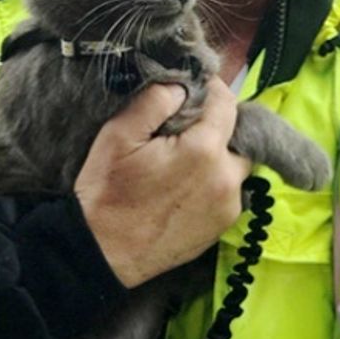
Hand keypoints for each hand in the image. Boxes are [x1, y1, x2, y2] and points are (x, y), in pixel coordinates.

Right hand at [75, 79, 250, 287]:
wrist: (101, 253)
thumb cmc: (106, 193)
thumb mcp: (119, 135)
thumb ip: (156, 101)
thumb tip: (183, 85)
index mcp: (204, 150)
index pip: (227, 103)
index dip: (211, 89)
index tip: (194, 88)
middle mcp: (227, 177)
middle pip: (238, 134)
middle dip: (217, 125)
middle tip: (186, 127)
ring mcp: (229, 204)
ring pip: (237, 163)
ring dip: (219, 154)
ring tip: (186, 157)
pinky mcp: (224, 225)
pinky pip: (230, 190)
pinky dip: (216, 180)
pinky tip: (188, 184)